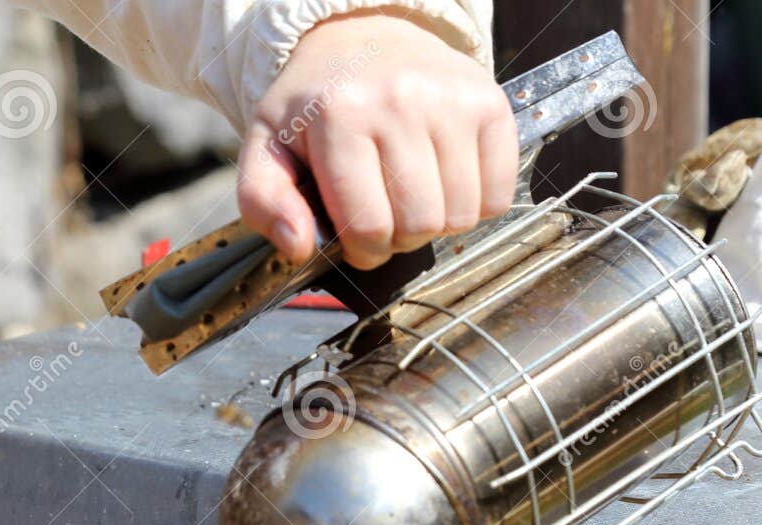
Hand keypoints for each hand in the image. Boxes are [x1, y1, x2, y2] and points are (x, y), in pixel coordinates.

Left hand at [239, 11, 516, 269]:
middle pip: (418, 225)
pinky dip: (476, 204)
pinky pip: (498, 192)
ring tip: (413, 198)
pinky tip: (447, 183)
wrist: (360, 37)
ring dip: (437, 224)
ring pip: (460, 215)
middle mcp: (399, 101)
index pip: (368, 226)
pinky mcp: (489, 102)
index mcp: (339, 116)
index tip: (357, 239)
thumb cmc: (313, 106)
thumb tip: (299, 247)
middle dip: (399, 239)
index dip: (363, 251)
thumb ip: (263, 203)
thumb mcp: (267, 147)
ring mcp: (450, 100)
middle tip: (386, 215)